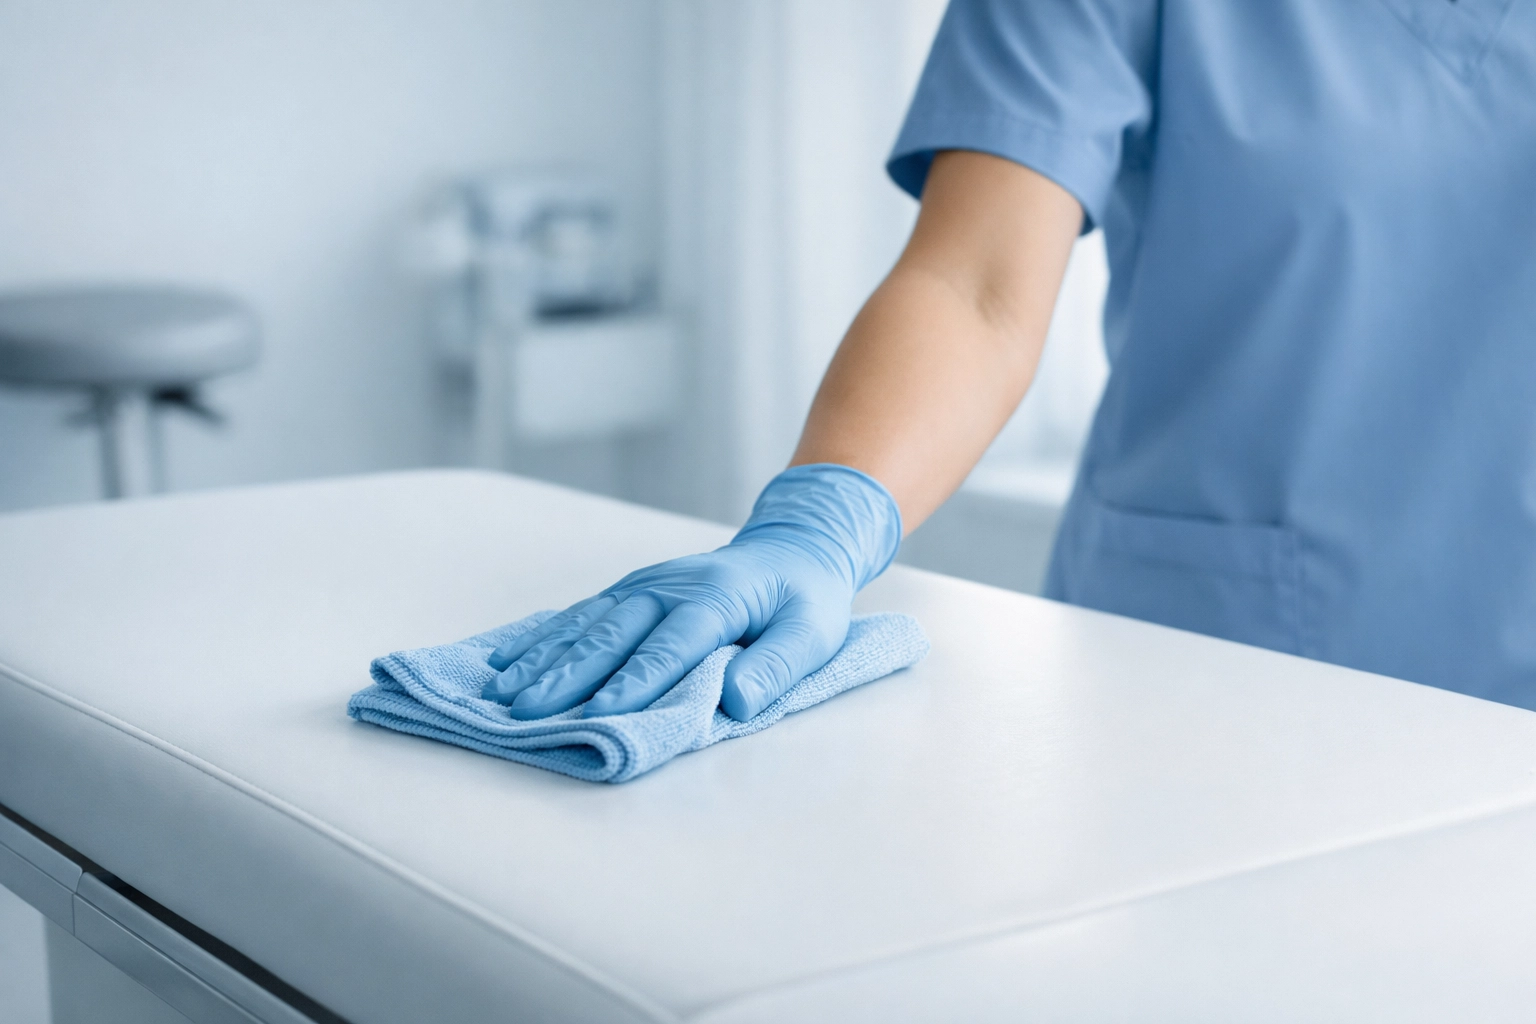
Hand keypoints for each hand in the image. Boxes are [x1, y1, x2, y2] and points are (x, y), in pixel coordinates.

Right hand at [482, 464, 901, 721]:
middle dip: (569, 676)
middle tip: (528, 713)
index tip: (604, 715)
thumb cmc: (803, 601)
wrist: (791, 549)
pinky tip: (506, 659)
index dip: (638, 681)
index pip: (673, 644)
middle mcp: (670, 586)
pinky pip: (579, 615)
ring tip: (504, 694)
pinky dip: (541, 638)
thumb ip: (777, 666)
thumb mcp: (813, 634)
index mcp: (718, 596)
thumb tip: (738, 701)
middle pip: (614, 635)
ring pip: (587, 625)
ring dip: (544, 660)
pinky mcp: (627, 592)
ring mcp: (643, 586)